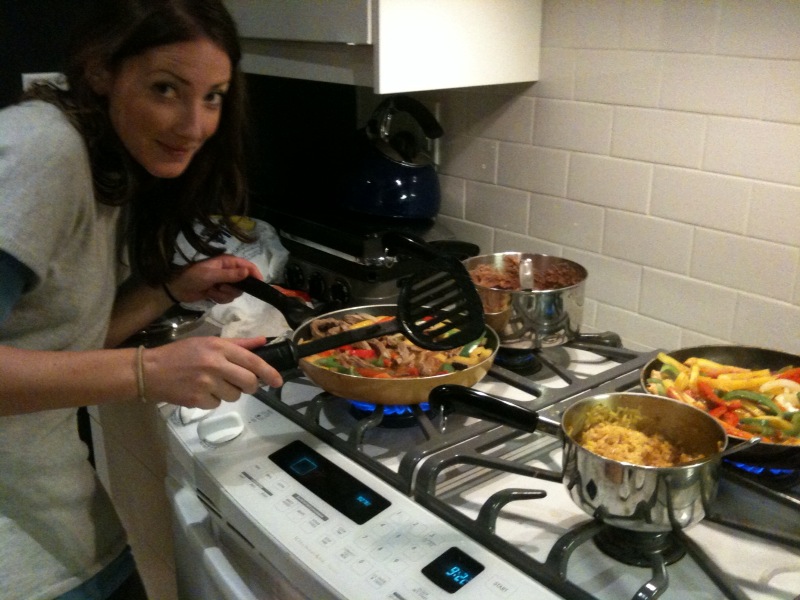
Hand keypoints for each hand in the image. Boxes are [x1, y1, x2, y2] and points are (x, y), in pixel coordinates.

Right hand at [143, 336, 282, 408]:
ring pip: (234, 396)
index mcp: (219, 347)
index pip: (252, 361)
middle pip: (248, 382)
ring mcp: (206, 383)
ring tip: (213, 384)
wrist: (149, 370)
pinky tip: (201, 392)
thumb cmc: (180, 354)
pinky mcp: (197, 399)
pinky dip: (213, 401)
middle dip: (251, 387)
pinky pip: (217, 404)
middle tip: (245, 386)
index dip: (269, 373)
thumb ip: (237, 344)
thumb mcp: (208, 342)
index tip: (278, 382)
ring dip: (229, 393)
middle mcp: (214, 364)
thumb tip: (263, 342)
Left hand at [167, 255, 261, 303]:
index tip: (260, 284)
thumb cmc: (193, 277)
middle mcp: (228, 271)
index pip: (247, 266)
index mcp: (227, 262)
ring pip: (236, 292)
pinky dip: (219, 299)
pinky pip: (228, 298)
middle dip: (233, 288)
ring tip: (212, 291)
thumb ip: (230, 275)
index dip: (254, 273)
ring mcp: (225, 282)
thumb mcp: (210, 275)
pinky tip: (210, 295)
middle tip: (221, 288)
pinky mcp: (220, 291)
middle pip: (243, 282)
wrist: (178, 289)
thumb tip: (247, 272)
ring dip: (224, 294)